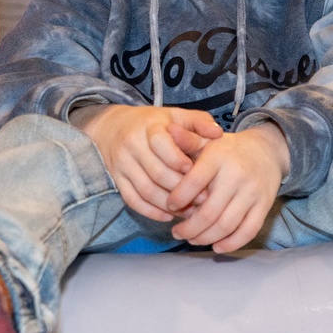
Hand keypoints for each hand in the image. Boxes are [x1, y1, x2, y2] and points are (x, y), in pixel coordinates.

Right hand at [75, 105, 222, 220]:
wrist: (114, 126)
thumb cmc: (155, 123)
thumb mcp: (176, 116)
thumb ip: (199, 122)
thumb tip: (218, 134)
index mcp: (149, 126)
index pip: (161, 145)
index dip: (179, 161)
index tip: (195, 172)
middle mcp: (132, 145)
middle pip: (156, 172)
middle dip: (181, 189)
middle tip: (202, 199)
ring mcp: (122, 164)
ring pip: (146, 190)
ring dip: (169, 205)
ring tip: (189, 211)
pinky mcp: (117, 180)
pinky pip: (133, 200)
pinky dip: (151, 212)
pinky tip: (168, 216)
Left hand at [165, 123, 289, 252]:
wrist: (267, 150)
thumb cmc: (228, 150)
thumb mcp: (208, 140)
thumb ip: (187, 141)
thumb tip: (168, 132)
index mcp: (218, 157)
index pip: (193, 183)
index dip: (177, 200)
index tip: (169, 206)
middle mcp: (236, 175)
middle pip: (208, 213)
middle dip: (188, 228)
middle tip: (176, 232)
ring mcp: (252, 193)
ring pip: (226, 226)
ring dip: (205, 238)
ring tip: (191, 238)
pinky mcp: (264, 206)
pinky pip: (248, 232)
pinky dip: (230, 244)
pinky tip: (216, 247)